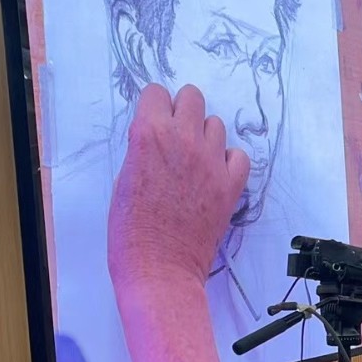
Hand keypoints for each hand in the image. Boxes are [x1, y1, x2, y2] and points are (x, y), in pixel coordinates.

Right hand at [108, 83, 249, 292]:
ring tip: (194, 160)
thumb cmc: (130, 232)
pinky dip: (229, 160)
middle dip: (182, 111)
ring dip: (205, 136)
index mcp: (149, 135)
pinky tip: (215, 174)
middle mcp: (183, 140)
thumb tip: (154, 142)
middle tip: (175, 135)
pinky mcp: (231, 185)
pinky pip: (239, 155)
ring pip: (216, 124)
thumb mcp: (121, 181)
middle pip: (192, 96)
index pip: (156, 93)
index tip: (152, 121)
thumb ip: (141, 152)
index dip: (153, 107)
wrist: (159, 268)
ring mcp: (211, 161)